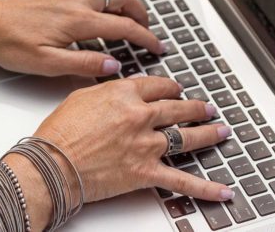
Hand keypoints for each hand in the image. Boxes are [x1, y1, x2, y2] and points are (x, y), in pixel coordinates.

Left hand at [0, 0, 162, 76]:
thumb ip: (83, 64)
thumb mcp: (47, 64)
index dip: (145, 38)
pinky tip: (103, 9)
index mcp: (77, 20)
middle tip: (148, 31)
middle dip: (142, 13)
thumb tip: (112, 66)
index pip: (124, 26)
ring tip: (132, 17)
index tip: (157, 47)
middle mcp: (76, 0)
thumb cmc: (9, 43)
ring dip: (126, 1)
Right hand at [34, 76, 233, 204]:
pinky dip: (206, 188)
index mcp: (124, 95)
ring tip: (220, 131)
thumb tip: (117, 90)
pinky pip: (182, 181)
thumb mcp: (80, 97)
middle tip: (205, 108)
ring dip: (208, 134)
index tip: (175, 89)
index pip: (157, 86)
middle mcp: (140, 116)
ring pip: (187, 137)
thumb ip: (106, 92)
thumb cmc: (60, 133)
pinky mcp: (146, 172)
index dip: (170, 87)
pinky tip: (222, 190)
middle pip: (178, 108)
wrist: (52, 164)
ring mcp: (146, 145)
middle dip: (195, 108)